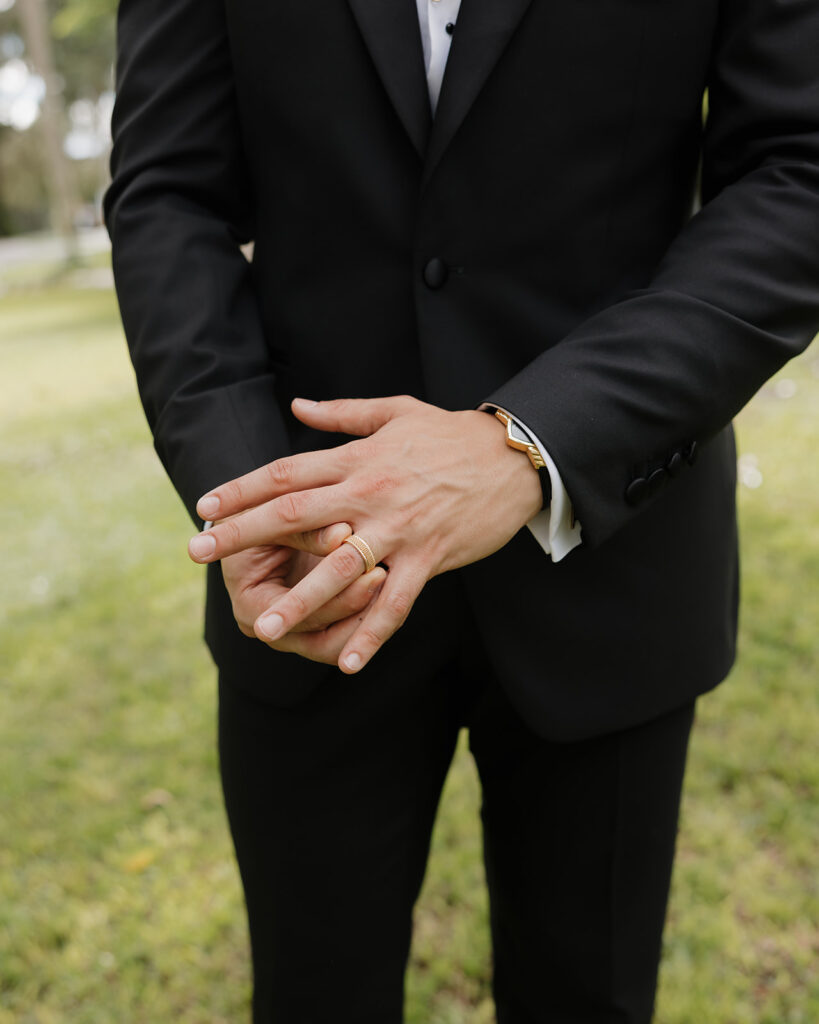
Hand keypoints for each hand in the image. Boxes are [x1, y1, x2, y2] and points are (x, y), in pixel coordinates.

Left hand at [188, 396, 541, 672]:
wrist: (513, 456)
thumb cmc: (452, 433)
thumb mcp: (395, 411)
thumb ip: (342, 414)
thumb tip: (297, 404)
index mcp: (356, 459)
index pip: (286, 474)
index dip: (241, 489)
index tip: (205, 505)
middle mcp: (368, 494)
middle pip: (293, 515)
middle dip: (242, 534)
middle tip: (196, 552)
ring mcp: (398, 529)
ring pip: (338, 569)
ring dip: (298, 600)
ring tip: (262, 629)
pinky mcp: (428, 558)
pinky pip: (395, 603)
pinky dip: (372, 633)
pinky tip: (348, 663)